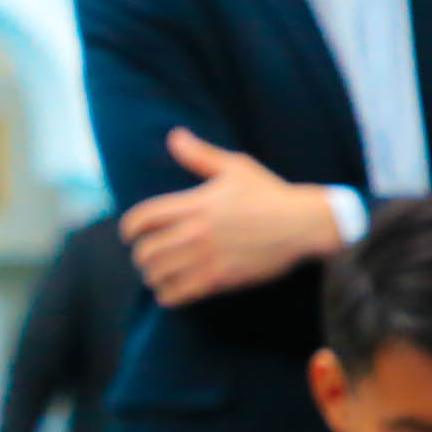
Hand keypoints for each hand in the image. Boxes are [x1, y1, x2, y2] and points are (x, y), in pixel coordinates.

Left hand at [118, 128, 342, 306]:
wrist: (303, 224)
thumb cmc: (270, 194)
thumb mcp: (236, 167)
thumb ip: (200, 155)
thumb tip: (174, 136)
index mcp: (195, 204)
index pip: (142, 218)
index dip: (128, 229)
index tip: (129, 234)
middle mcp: (195, 232)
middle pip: (145, 251)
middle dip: (139, 255)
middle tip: (146, 256)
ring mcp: (206, 257)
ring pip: (157, 274)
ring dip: (151, 276)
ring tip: (156, 274)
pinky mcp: (219, 280)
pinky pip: (177, 294)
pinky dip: (167, 295)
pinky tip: (170, 291)